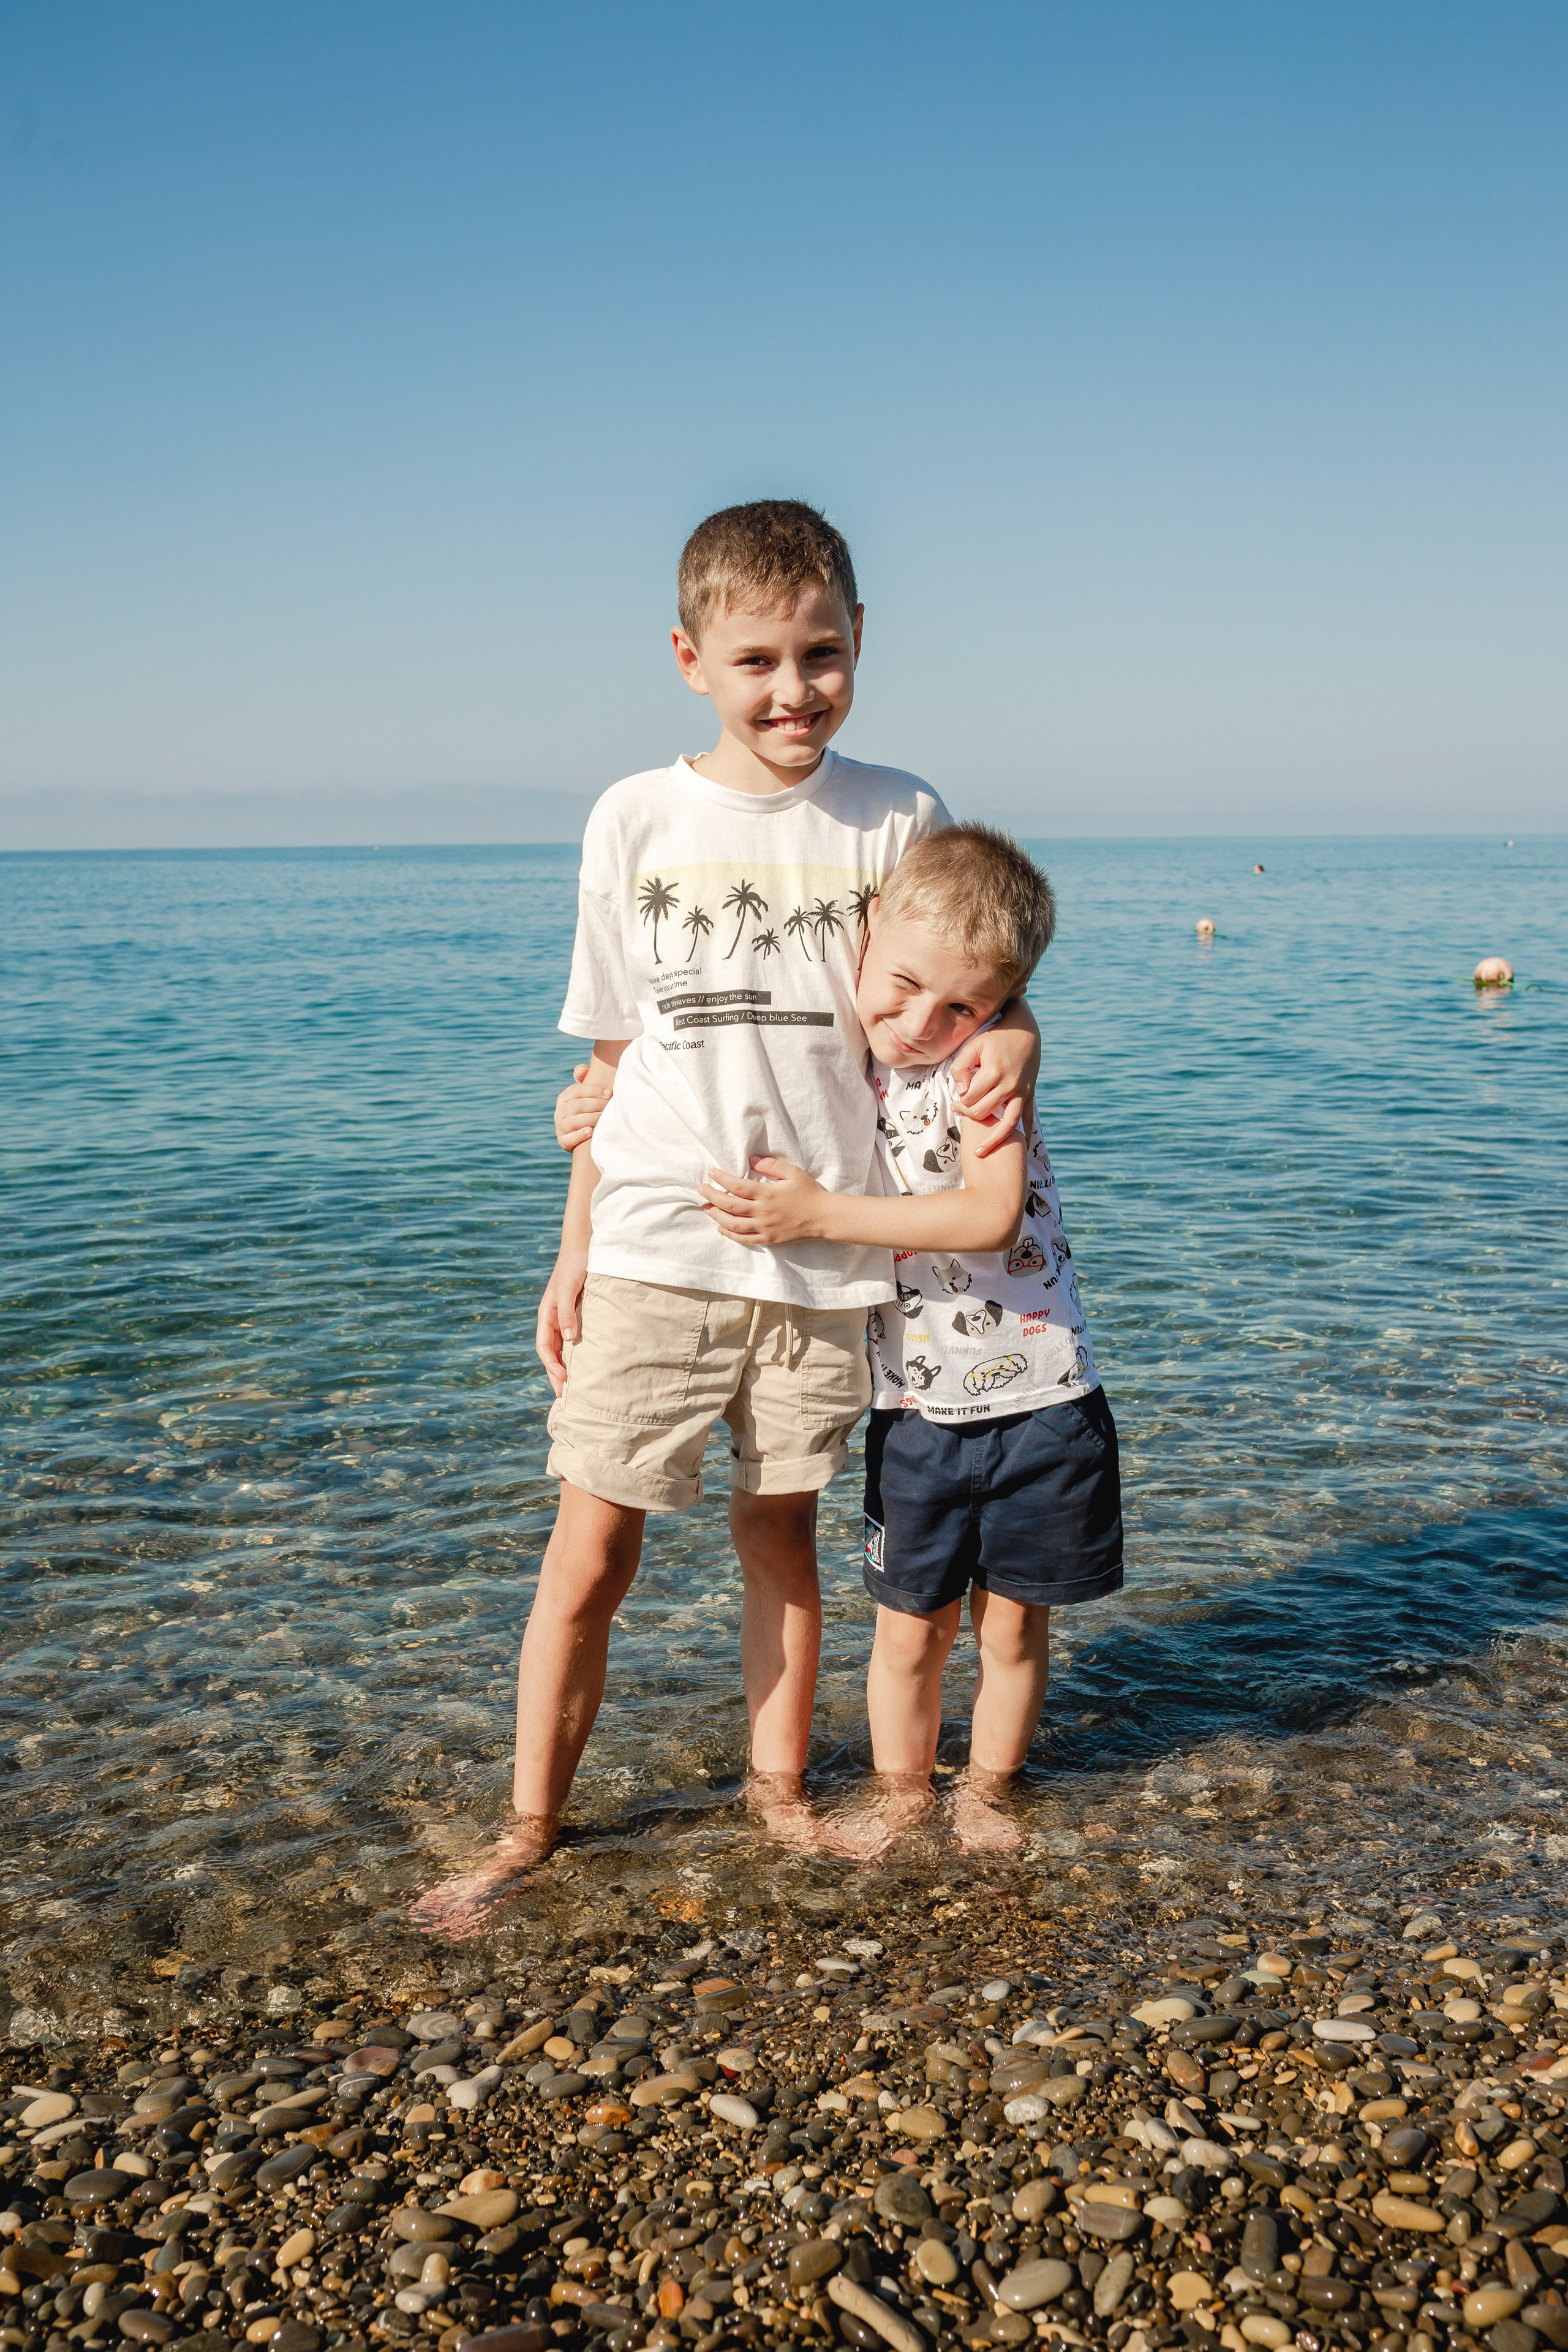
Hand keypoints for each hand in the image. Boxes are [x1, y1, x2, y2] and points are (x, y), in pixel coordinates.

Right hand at [536, 1252, 588, 1394]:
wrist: (585, 1248)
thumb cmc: (574, 1266)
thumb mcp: (567, 1289)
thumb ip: (567, 1313)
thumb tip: (569, 1340)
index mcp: (546, 1316)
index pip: (544, 1347)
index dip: (552, 1365)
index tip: (565, 1379)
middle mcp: (553, 1320)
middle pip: (552, 1353)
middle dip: (556, 1374)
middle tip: (565, 1397)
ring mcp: (565, 1319)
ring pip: (562, 1349)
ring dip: (566, 1367)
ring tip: (575, 1388)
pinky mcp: (578, 1316)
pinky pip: (574, 1340)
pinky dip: (577, 1355)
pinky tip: (586, 1365)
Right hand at [554, 1064, 611, 1153]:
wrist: (582, 1135)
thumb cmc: (587, 1109)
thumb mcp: (585, 1095)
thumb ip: (584, 1080)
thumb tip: (581, 1069)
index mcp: (564, 1097)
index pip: (576, 1090)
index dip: (594, 1090)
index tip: (610, 1093)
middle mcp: (559, 1111)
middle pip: (577, 1105)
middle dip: (596, 1105)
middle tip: (610, 1106)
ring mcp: (560, 1126)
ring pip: (573, 1121)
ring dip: (591, 1118)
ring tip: (603, 1118)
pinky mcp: (562, 1141)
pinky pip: (569, 1138)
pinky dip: (580, 1135)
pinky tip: (591, 1132)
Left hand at [700, 1156, 830, 1246]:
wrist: (823, 1217)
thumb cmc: (809, 1192)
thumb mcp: (793, 1172)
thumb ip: (772, 1165)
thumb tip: (751, 1160)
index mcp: (767, 1194)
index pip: (737, 1186)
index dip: (721, 1179)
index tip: (711, 1173)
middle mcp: (762, 1212)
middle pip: (730, 1205)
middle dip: (712, 1196)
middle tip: (701, 1190)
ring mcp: (764, 1227)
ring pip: (733, 1224)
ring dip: (717, 1216)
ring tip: (707, 1208)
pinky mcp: (768, 1239)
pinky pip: (745, 1239)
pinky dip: (730, 1234)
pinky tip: (721, 1228)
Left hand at [951, 1022, 1037, 1156]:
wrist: (1024, 1033)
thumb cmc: (993, 1040)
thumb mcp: (972, 1046)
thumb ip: (961, 1068)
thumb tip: (960, 1092)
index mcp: (994, 1071)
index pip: (970, 1097)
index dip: (959, 1101)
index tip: (955, 1100)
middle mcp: (1011, 1085)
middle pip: (984, 1112)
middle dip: (968, 1114)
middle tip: (959, 1111)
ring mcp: (1023, 1092)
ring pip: (1008, 1124)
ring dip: (993, 1140)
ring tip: (979, 1153)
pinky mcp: (1030, 1096)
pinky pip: (1027, 1120)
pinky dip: (1024, 1137)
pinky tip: (1019, 1152)